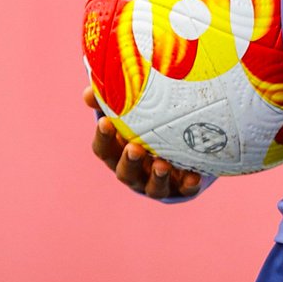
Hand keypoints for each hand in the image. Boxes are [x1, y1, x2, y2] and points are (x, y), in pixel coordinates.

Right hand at [83, 85, 203, 199]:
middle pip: (126, 172)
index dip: (103, 137)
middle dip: (130, 161)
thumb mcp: (131, 111)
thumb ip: (113, 99)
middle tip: (134, 148)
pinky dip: (188, 185)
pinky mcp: (181, 187)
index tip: (105, 122)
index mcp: (119, 153)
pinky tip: (193, 177)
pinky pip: (184, 190)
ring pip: (153, 187)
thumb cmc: (146, 125)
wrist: (175, 150)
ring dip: (157, 177)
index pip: (104, 149)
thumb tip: (89, 91)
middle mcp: (135, 172)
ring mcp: (157, 182)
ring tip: (162, 165)